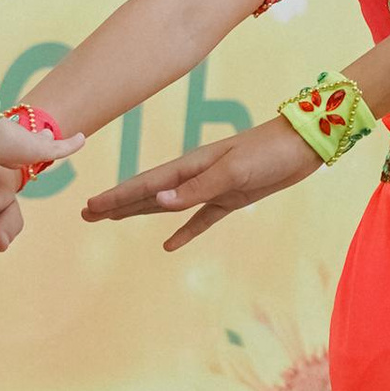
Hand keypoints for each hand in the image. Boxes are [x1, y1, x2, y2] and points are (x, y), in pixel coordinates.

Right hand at [79, 117, 317, 250]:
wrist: (303, 145)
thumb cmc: (268, 152)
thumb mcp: (233, 171)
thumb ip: (197, 189)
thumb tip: (159, 203)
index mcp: (191, 166)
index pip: (145, 185)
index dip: (116, 197)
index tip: (89, 207)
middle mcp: (196, 177)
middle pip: (148, 194)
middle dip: (117, 204)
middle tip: (86, 214)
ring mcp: (212, 188)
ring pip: (168, 205)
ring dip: (140, 213)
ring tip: (113, 220)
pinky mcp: (232, 199)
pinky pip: (201, 219)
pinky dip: (184, 231)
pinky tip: (169, 245)